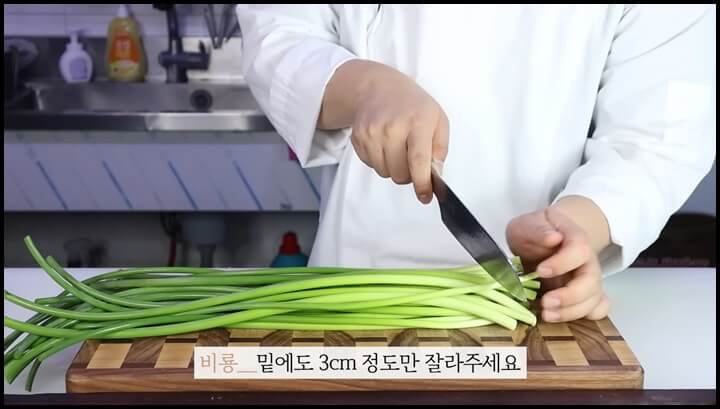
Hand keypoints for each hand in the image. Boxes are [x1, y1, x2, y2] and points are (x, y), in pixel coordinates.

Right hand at [320, 60, 448, 203]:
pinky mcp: (358, 138)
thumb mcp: (437, 119)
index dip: (422, 183)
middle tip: (412, 162)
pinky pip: (371, 165)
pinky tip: (384, 144)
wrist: (378, 88)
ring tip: (398, 148)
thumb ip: (440, 149)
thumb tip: (435, 176)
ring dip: (394, 168)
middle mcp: (392, 127)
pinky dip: (380, 161)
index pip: (418, 161)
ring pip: (384, 172)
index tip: (425, 196)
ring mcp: (372, 132)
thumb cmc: (413, 105)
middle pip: (399, 173)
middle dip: (409, 175)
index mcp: (417, 122)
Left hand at [506, 206, 609, 322]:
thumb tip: (552, 238)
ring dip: (571, 311)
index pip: (579, 249)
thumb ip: (537, 230)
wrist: (543, 237)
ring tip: (546, 314)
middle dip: (569, 296)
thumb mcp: (526, 225)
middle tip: (545, 303)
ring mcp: (589, 279)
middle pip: (591, 280)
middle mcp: (587, 260)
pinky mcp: (586, 294)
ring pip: (594, 299)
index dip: (562, 263)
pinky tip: (564, 316)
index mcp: (575, 238)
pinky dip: (585, 316)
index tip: (540, 271)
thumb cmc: (535, 233)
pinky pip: (598, 309)